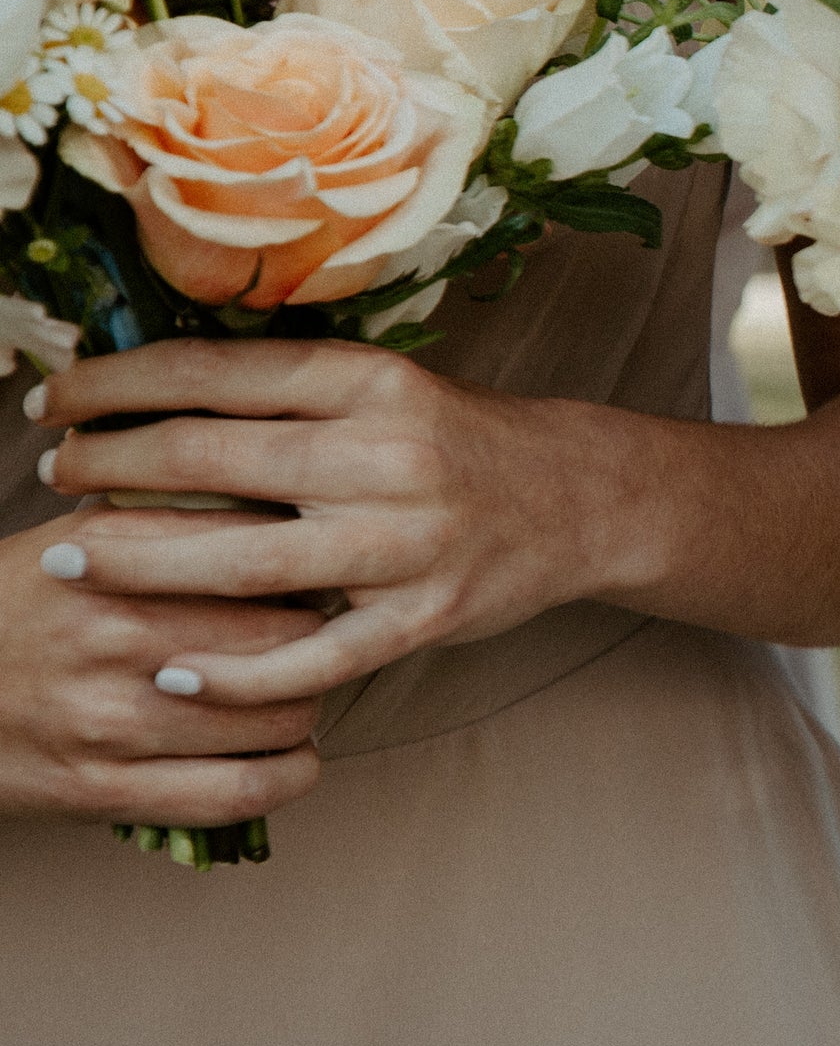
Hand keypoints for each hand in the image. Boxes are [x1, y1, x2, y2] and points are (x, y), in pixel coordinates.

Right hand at [0, 512, 328, 825]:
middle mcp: (113, 633)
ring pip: (282, 714)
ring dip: (303, 707)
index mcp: (113, 556)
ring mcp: (107, 718)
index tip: (314, 576)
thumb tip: (298, 515)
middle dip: (317, 638)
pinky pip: (242, 792)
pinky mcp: (101, 791)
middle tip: (307, 644)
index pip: (268, 550)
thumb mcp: (84, 542)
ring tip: (287, 696)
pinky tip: (289, 757)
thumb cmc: (19, 612)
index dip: (309, 565)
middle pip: (292, 633)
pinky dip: (289, 775)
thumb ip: (180, 523)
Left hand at [36, 341, 631, 705]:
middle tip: (53, 475)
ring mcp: (407, 543)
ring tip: (72, 562)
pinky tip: (171, 670)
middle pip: (212, 460)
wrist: (580, 498)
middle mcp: (389, 455)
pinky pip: (312, 657)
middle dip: (109, 466)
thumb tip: (142, 393)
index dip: (117, 384)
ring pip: (243, 561)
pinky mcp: (424, 618)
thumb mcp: (381, 390)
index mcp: (372, 383)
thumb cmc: (454, 442)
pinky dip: (234, 672)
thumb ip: (282, 394)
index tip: (53, 400)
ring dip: (139, 563)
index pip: (215, 373)